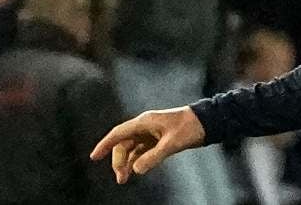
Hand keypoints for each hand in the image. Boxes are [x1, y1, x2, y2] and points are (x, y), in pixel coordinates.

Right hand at [89, 107, 205, 183]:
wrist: (206, 121)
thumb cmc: (189, 128)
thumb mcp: (171, 144)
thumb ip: (153, 157)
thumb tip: (135, 169)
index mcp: (144, 122)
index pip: (119, 133)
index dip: (105, 145)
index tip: (94, 157)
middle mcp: (144, 126)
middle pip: (124, 143)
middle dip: (118, 160)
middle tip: (120, 178)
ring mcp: (151, 132)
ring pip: (132, 148)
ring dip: (127, 162)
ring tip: (124, 179)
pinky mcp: (157, 138)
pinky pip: (141, 150)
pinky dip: (136, 160)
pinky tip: (135, 170)